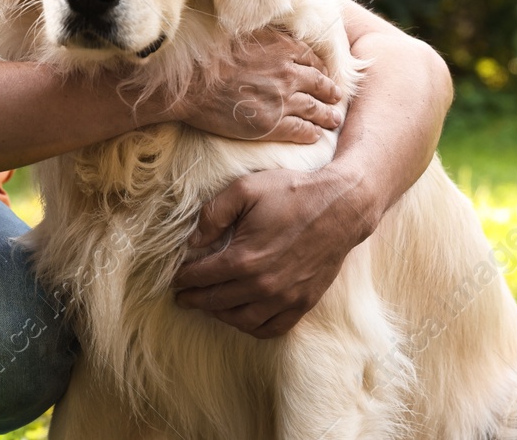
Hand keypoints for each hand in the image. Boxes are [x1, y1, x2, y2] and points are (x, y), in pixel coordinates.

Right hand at [167, 28, 341, 142]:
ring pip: (315, 108)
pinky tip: (315, 137)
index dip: (321, 69)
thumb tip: (275, 37)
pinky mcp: (272, 124)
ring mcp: (282, 100)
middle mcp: (288, 73)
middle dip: (330, 92)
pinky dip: (311, 134)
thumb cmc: (210, 57)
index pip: (312, 59)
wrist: (190, 85)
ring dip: (327, 115)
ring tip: (334, 119)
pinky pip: (301, 130)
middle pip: (319, 83)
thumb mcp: (243, 34)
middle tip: (337, 98)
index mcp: (282, 48)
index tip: (323, 75)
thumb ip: (265, 37)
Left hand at [170, 163, 376, 337]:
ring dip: (220, 315)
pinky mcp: (304, 302)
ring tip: (209, 306)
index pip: (203, 277)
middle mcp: (264, 285)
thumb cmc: (292, 193)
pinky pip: (272, 328)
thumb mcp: (245, 189)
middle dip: (195, 300)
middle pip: (218, 301)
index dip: (185, 278)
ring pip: (242, 320)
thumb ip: (213, 214)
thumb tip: (193, 241)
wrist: (340, 205)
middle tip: (182, 297)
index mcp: (245, 258)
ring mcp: (286, 297)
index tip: (175, 278)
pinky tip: (243, 317)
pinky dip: (253, 327)